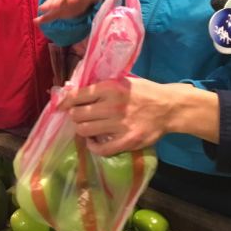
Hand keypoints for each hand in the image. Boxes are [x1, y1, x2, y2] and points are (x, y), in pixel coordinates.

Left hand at [59, 77, 175, 155]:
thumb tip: (73, 91)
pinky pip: (101, 149)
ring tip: (86, 128)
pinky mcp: (127, 141)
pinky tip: (93, 142)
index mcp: (110, 88)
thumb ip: (101, 86)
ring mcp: (120, 125)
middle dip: (75, 116)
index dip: (65, 102)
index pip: (77, 96)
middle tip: (79, 117)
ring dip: (82, 130)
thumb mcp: (122, 81)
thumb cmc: (144, 92)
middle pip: (77, 115)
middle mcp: (112, 106)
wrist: (169, 108)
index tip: (61, 106)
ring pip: (85, 130)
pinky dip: (93, 147)